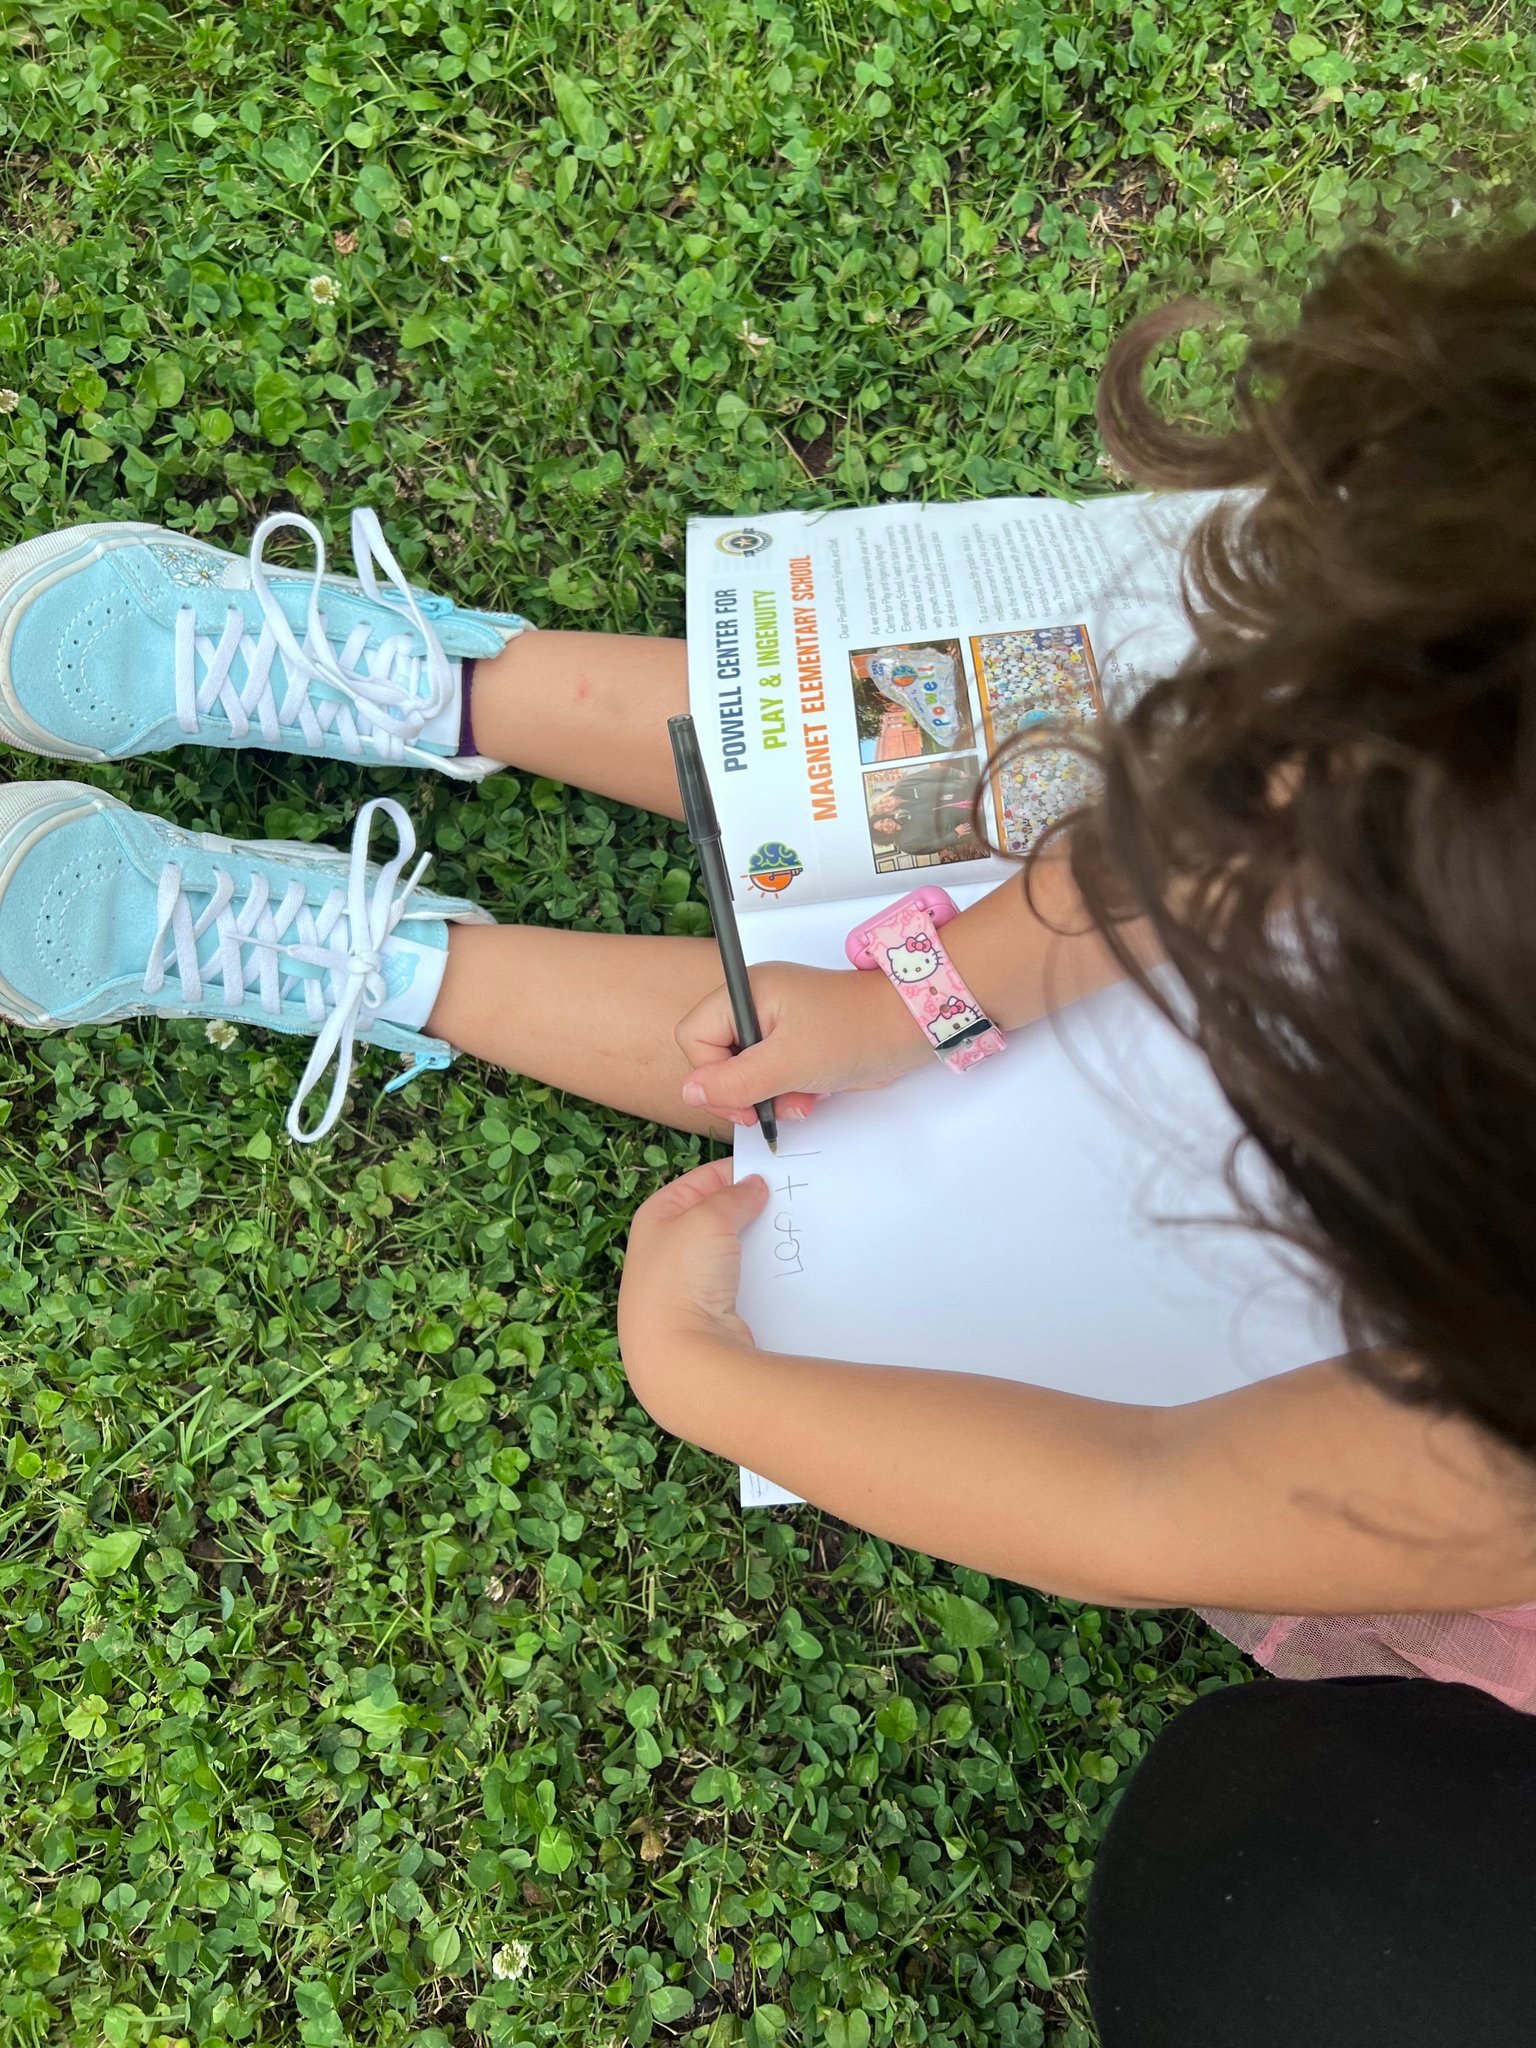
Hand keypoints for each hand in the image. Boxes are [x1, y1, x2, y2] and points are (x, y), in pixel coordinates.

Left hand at [618, 1159, 768, 1435]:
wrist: (680, 1356)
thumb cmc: (682, 1277)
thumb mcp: (708, 1218)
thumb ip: (733, 1197)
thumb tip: (753, 1187)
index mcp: (656, 1217)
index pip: (699, 1182)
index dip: (733, 1173)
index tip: (772, 1172)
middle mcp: (665, 1250)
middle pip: (714, 1217)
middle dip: (747, 1209)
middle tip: (787, 1202)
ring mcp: (685, 1285)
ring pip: (729, 1252)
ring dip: (755, 1244)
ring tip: (789, 1234)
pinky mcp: (707, 1314)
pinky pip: (738, 1284)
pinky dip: (758, 1275)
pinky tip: (782, 1271)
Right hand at [675, 961, 925, 1126]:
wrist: (911, 1029)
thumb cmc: (853, 1032)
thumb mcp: (786, 1063)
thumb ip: (733, 1081)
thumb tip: (690, 1092)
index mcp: (747, 993)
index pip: (695, 1037)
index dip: (709, 1074)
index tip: (741, 1100)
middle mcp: (757, 1005)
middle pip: (717, 1058)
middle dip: (743, 1090)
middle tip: (768, 1108)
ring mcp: (779, 1025)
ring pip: (746, 1073)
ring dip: (769, 1097)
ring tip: (800, 1102)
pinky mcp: (800, 1044)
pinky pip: (774, 1077)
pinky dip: (788, 1093)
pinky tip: (811, 1097)